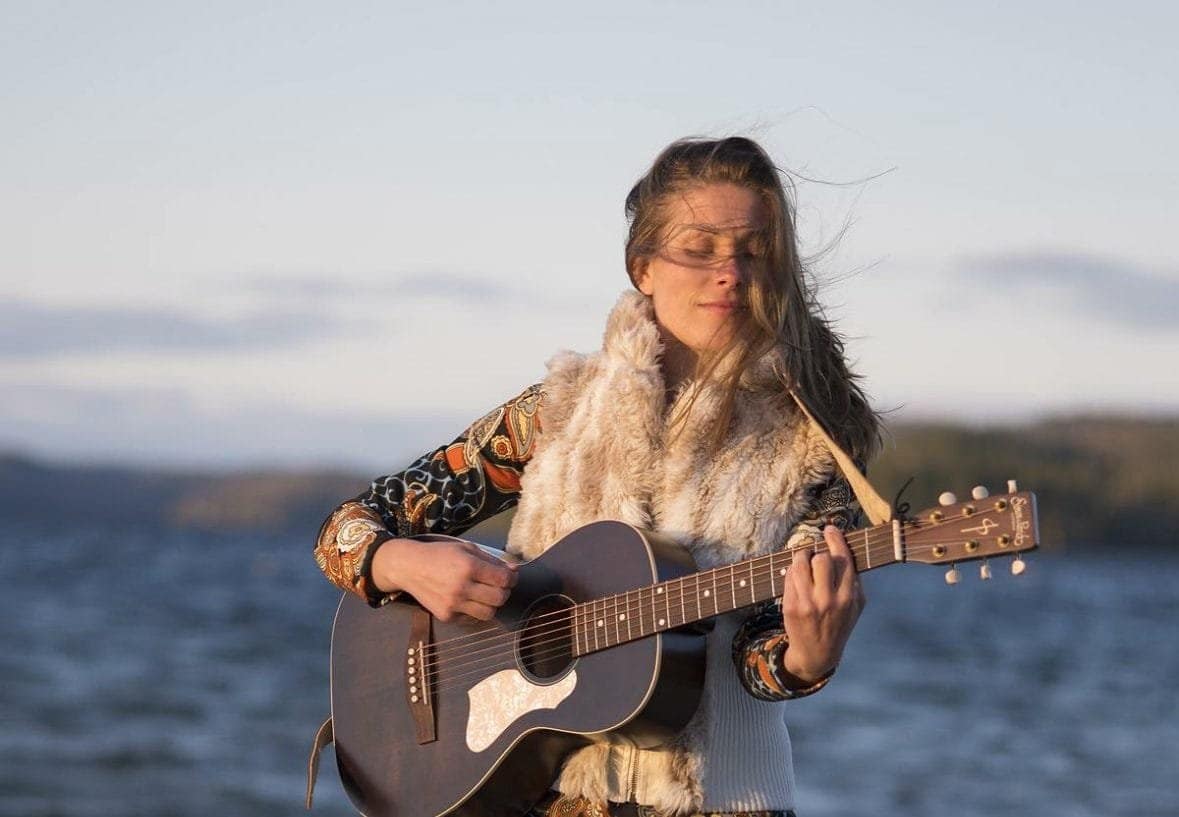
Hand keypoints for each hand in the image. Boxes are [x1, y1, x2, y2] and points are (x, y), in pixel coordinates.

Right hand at [371, 537, 517, 621]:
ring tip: (484, 594)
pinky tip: (467, 598)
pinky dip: (474, 609)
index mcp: (468, 566)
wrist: (410, 567)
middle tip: (498, 585)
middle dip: (504, 592)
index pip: (504, 580)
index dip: (511, 578)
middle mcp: (461, 587)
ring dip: (491, 604)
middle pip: (500, 599)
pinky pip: (471, 618)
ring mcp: (453, 604)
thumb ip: (492, 560)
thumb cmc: (439, 554)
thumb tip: (514, 570)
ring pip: (489, 613)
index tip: (509, 576)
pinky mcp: (446, 616)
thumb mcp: (467, 548)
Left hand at [780, 524, 865, 683]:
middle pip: (821, 559)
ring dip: (801, 557)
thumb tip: (843, 550)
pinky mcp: (791, 607)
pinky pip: (789, 577)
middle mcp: (829, 600)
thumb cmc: (838, 624)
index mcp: (849, 597)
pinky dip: (793, 572)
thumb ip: (854, 581)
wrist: (818, 654)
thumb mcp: (855, 606)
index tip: (830, 529)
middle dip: (817, 552)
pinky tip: (797, 577)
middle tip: (815, 555)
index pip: (843, 560)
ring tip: (803, 561)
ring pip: (800, 564)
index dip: (836, 540)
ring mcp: (808, 604)